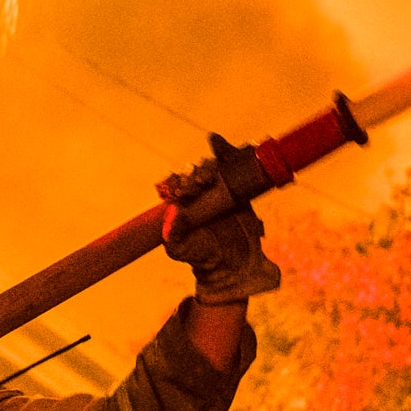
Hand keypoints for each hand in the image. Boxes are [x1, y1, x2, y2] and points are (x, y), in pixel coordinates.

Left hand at [160, 159, 280, 303]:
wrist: (236, 265)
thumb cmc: (204, 257)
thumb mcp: (184, 250)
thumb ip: (174, 236)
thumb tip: (172, 214)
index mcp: (182, 202)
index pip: (177, 184)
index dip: (179, 182)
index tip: (184, 190)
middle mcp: (199, 192)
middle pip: (196, 172)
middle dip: (197, 173)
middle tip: (203, 183)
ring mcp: (219, 187)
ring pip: (214, 167)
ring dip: (213, 162)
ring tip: (217, 162)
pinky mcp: (239, 188)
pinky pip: (236, 167)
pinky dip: (231, 153)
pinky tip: (227, 145)